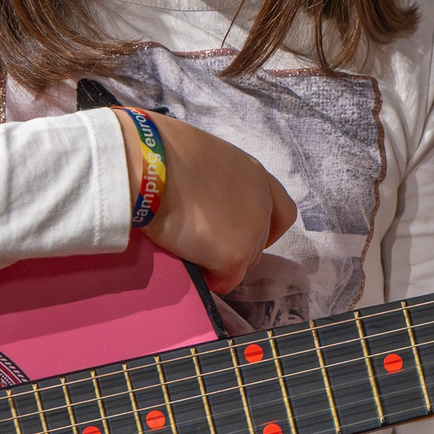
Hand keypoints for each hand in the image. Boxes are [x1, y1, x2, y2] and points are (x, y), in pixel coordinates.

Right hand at [112, 107, 296, 293]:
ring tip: (190, 252)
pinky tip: (189, 266)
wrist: (150, 166)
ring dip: (221, 262)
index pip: (282, 210)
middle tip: (204, 245)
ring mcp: (251, 230)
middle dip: (236, 246)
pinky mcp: (234, 255)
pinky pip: (226, 280)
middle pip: (260, 241)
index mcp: (253, 174)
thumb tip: (198, 195)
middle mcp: (261, 202)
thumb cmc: (160, 154)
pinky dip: (211, 279)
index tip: (241, 231)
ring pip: (244, 262)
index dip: (266, 226)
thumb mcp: (200, 158)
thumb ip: (213, 180)